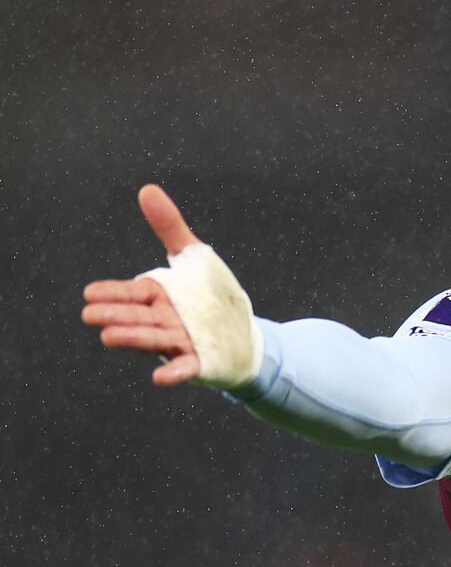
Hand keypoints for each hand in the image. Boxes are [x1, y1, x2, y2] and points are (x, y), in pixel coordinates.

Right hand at [82, 185, 203, 385]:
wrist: (244, 335)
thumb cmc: (211, 296)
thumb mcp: (194, 257)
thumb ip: (170, 226)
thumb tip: (147, 189)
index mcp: (159, 297)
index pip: (134, 293)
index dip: (114, 293)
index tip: (89, 293)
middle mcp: (164, 321)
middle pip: (139, 317)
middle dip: (117, 315)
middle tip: (91, 315)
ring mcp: (180, 343)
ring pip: (155, 339)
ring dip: (134, 339)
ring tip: (110, 337)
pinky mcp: (199, 361)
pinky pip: (184, 367)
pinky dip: (173, 372)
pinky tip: (160, 377)